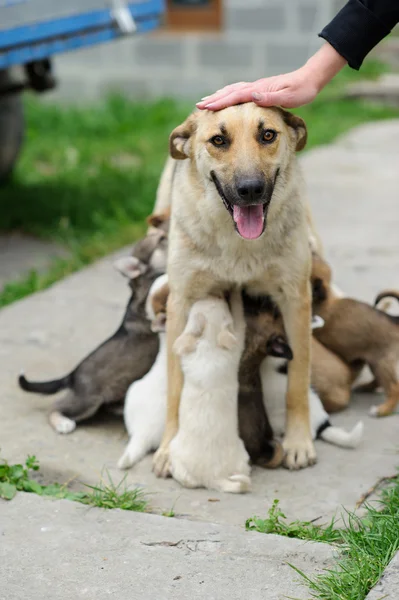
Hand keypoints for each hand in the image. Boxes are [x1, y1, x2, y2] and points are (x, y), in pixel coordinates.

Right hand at [196, 69, 318, 110]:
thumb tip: (252, 96)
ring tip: (207, 102)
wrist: (309, 79)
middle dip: (214, 99)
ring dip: (220, 96)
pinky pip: (240, 92)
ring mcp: (257, 88)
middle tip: (199, 106)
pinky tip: (227, 97)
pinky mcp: (260, 90)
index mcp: (259, 90)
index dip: (219, 102)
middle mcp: (255, 87)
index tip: (206, 107)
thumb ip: (269, 98)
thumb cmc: (301, 91)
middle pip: (230, 92)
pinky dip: (230, 94)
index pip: (235, 96)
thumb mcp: (288, 97)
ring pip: (233, 91)